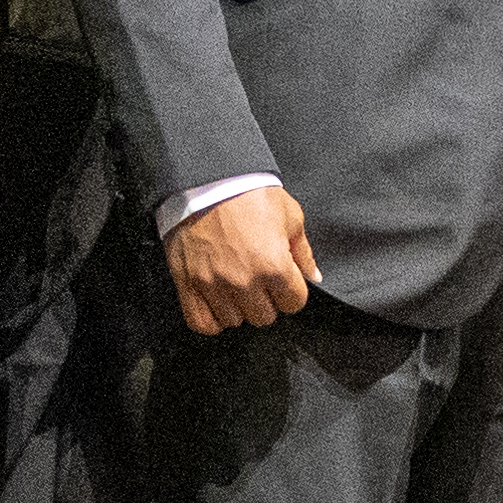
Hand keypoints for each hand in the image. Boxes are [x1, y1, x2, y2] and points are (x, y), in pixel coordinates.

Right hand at [164, 183, 318, 333]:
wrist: (206, 179)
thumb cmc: (248, 193)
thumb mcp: (289, 215)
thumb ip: (303, 251)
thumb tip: (314, 275)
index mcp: (274, 265)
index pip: (294, 303)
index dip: (291, 290)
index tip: (283, 279)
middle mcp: (244, 281)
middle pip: (264, 316)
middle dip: (266, 299)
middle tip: (258, 278)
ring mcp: (213, 285)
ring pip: (235, 321)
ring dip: (239, 307)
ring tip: (236, 285)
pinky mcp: (188, 284)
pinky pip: (202, 322)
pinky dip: (212, 319)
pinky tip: (218, 304)